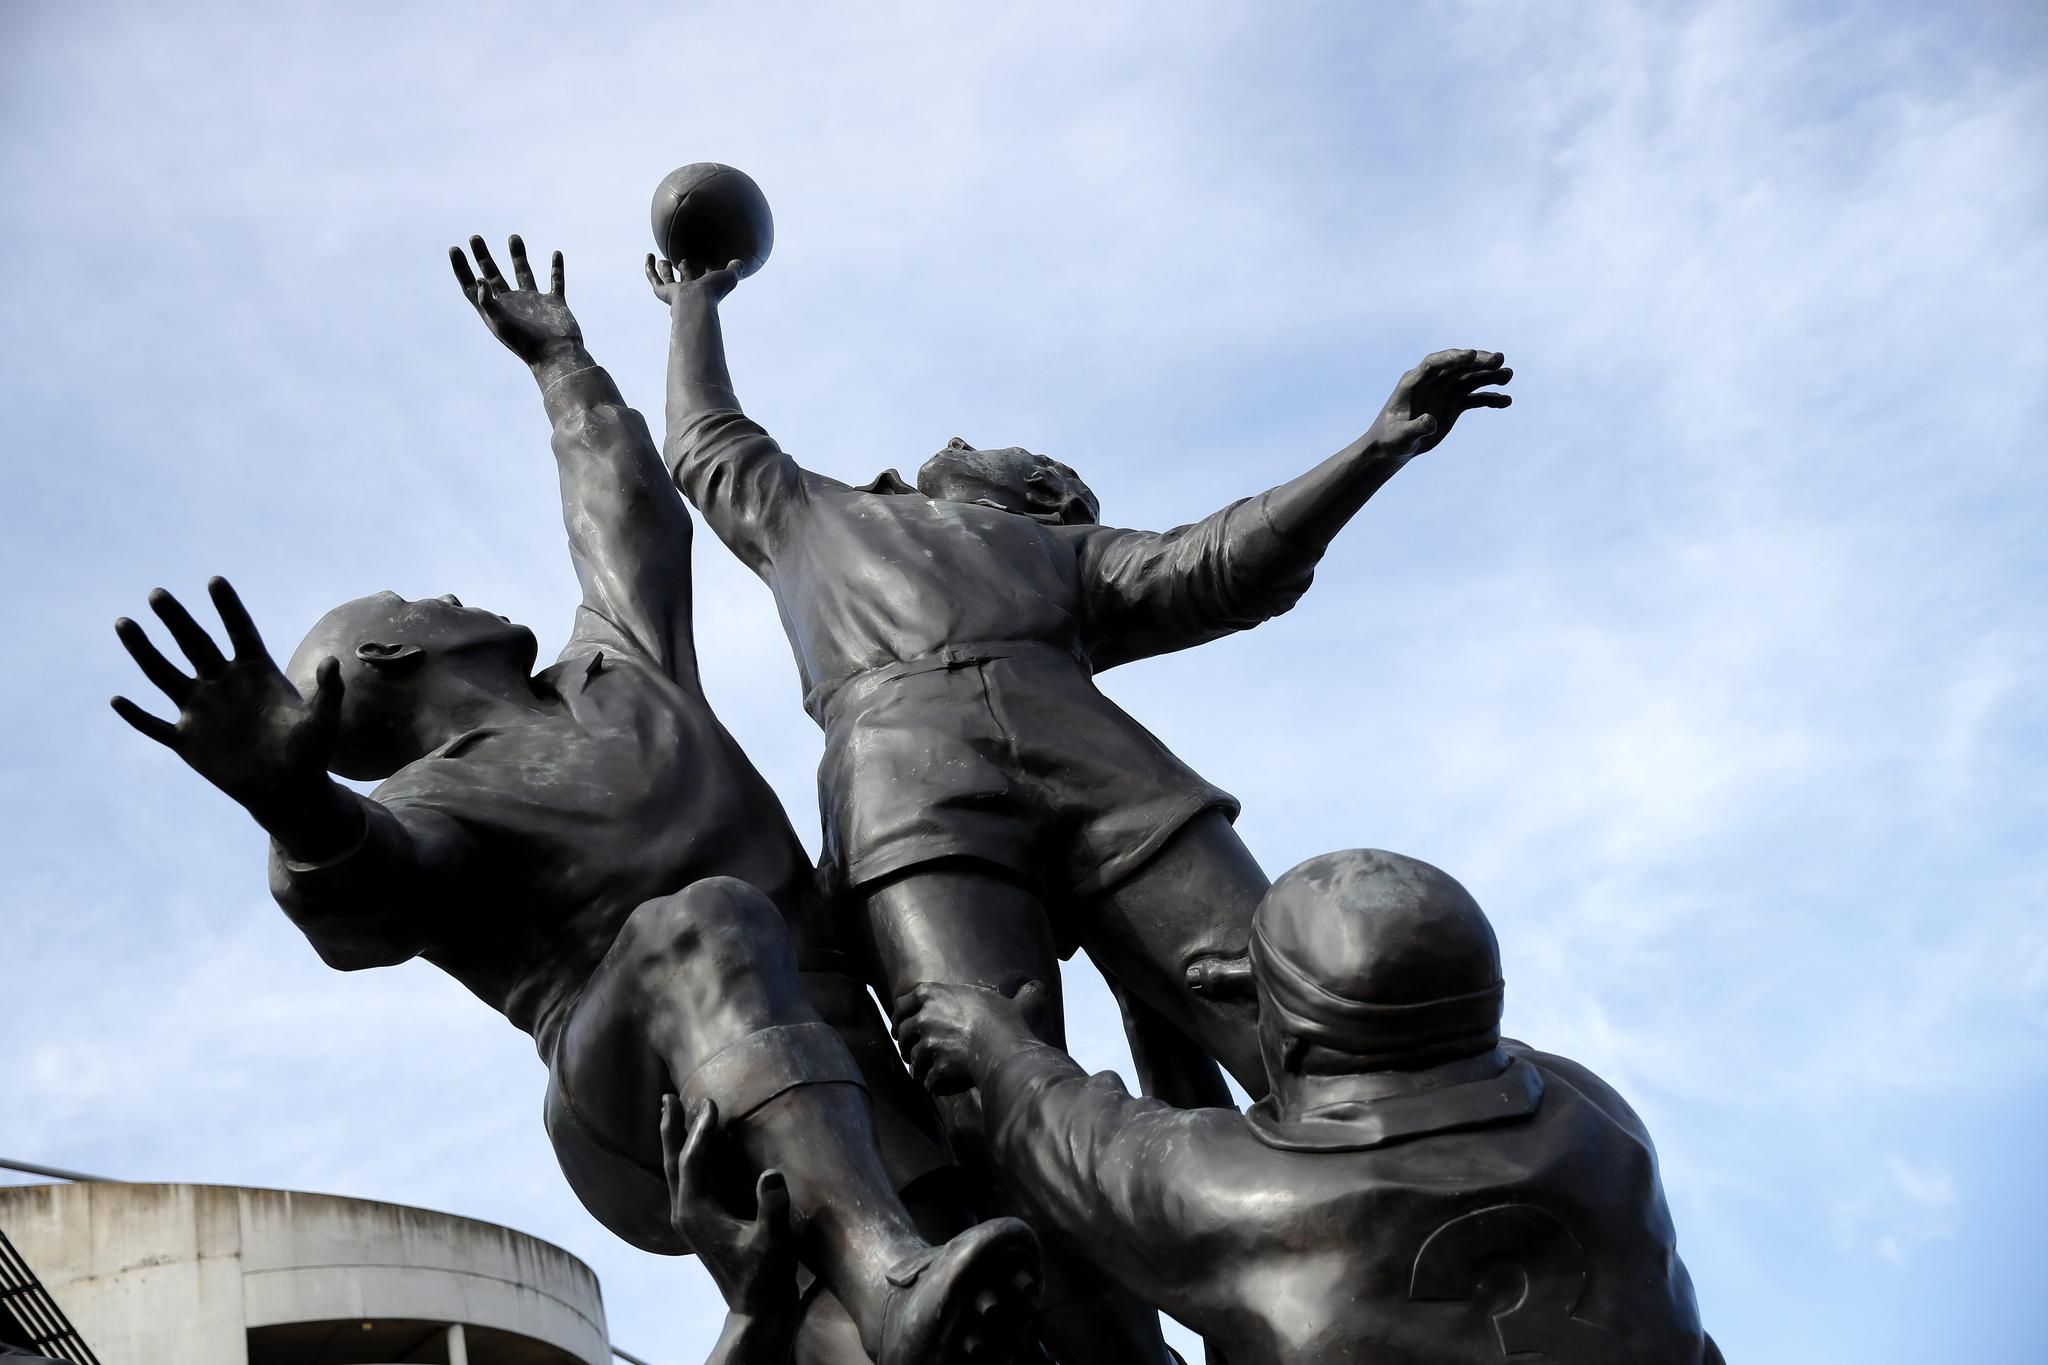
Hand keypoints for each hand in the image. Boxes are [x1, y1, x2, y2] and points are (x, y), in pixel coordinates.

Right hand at [112, 578, 348, 833]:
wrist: (287, 788)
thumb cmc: (310, 752)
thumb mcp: (323, 721)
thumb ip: (328, 692)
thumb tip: (333, 662)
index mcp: (257, 672)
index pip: (239, 631)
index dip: (228, 607)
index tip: (215, 580)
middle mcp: (224, 683)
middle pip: (195, 644)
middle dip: (176, 619)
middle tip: (157, 593)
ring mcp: (202, 710)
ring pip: (164, 674)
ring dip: (144, 650)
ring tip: (124, 621)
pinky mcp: (188, 740)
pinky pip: (155, 725)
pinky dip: (137, 716)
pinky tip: (117, 700)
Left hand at [450, 235, 579, 364]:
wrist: (557, 356)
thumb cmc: (526, 343)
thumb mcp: (501, 323)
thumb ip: (488, 301)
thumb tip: (478, 279)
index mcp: (495, 310)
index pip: (473, 286)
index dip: (461, 268)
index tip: (455, 249)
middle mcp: (512, 304)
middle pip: (492, 276)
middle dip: (483, 257)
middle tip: (475, 237)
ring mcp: (534, 302)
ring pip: (523, 273)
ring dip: (518, 255)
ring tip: (513, 236)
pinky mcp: (555, 303)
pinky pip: (556, 281)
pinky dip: (557, 268)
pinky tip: (556, 254)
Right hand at [646, 254, 744, 310]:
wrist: (695, 303)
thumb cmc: (713, 292)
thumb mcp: (728, 277)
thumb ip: (735, 269)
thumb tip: (740, 263)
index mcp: (705, 289)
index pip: (706, 278)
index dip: (708, 270)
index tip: (709, 262)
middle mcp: (689, 292)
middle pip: (686, 279)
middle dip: (686, 270)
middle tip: (685, 262)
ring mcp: (674, 293)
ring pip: (668, 280)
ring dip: (666, 270)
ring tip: (663, 261)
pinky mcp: (662, 292)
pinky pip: (653, 278)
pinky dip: (649, 267)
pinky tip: (649, 255)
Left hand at [661, 1095, 798, 1317]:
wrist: (757, 1310)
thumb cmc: (767, 1276)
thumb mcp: (774, 1241)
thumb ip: (772, 1208)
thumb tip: (771, 1173)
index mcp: (695, 1213)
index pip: (693, 1161)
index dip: (701, 1130)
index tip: (711, 1103)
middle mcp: (686, 1214)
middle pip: (673, 1163)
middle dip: (671, 1129)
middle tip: (667, 1097)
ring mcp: (691, 1221)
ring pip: (677, 1173)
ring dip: (676, 1142)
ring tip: (675, 1115)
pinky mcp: (702, 1225)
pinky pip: (688, 1182)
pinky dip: (689, 1160)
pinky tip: (698, 1154)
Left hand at [891, 980, 1048, 1093]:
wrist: (1003, 1047)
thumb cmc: (1006, 1020)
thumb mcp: (1011, 999)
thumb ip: (1019, 994)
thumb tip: (1039, 988)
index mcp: (933, 994)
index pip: (902, 1001)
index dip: (899, 1013)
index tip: (900, 1022)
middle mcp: (925, 1017)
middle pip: (902, 1030)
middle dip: (904, 1042)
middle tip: (908, 1048)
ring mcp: (928, 1043)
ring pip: (912, 1057)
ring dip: (916, 1065)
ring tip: (922, 1070)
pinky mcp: (935, 1066)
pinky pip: (927, 1078)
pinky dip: (930, 1083)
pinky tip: (936, 1085)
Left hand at [1368, 349, 1512, 458]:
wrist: (1394, 447)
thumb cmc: (1391, 440)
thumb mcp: (1400, 437)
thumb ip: (1414, 428)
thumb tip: (1429, 422)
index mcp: (1413, 382)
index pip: (1433, 363)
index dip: (1452, 358)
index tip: (1472, 355)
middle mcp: (1431, 382)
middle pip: (1456, 366)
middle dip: (1478, 361)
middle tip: (1499, 360)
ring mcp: (1444, 391)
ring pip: (1470, 378)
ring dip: (1489, 375)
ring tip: (1508, 375)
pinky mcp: (1454, 403)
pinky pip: (1475, 397)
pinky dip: (1490, 398)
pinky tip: (1506, 401)